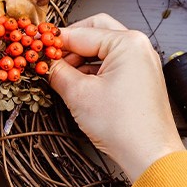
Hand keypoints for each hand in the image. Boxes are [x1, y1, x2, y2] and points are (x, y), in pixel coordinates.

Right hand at [48, 14, 184, 181]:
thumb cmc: (125, 127)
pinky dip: (94, 70)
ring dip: (81, 59)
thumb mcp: (79, 95)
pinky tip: (79, 84)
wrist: (150, 155)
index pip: (82, 33)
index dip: (55, 41)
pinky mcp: (141, 78)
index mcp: (128, 43)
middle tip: (51, 59)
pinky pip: (113, 64)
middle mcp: (139, 47)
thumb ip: (58, 72)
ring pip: (104, 49)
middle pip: (96, 32)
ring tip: (62, 76)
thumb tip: (45, 63)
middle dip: (71, 45)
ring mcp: (143, 63)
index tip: (37, 47)